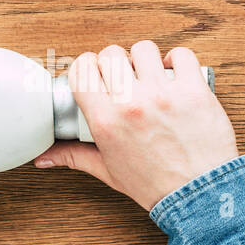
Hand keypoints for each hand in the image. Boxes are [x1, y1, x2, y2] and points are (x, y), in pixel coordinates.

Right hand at [33, 42, 238, 210]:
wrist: (199, 195)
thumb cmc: (155, 185)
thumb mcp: (109, 171)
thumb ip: (75, 157)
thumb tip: (45, 158)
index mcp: (106, 121)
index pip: (82, 69)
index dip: (86, 67)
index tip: (94, 73)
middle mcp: (132, 103)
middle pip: (111, 54)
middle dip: (114, 63)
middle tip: (122, 78)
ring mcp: (164, 94)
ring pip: (144, 49)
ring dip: (144, 59)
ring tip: (149, 75)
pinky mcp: (194, 90)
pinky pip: (181, 55)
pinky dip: (177, 59)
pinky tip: (173, 73)